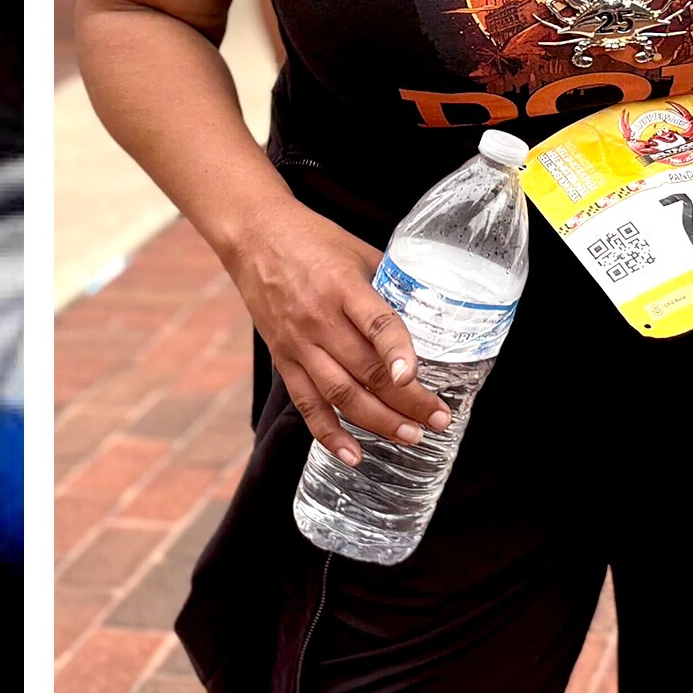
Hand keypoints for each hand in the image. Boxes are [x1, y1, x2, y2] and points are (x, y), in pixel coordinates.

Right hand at [222, 197, 451, 464]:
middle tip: (438, 419)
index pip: (376, 323)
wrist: (253, 237)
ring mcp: (298, 343)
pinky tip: (353, 455)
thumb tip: (431, 311)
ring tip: (410, 437)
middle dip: (407, 401)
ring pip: (340, 394)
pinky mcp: (283, 358)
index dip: (397, 351)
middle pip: (366, 370)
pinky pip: (307, 403)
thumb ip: (389, 283)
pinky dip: (329, 433)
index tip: (416, 376)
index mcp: (342, 286)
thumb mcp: (357, 251)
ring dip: (378, 421)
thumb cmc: (312, 239)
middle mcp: (318, 319)